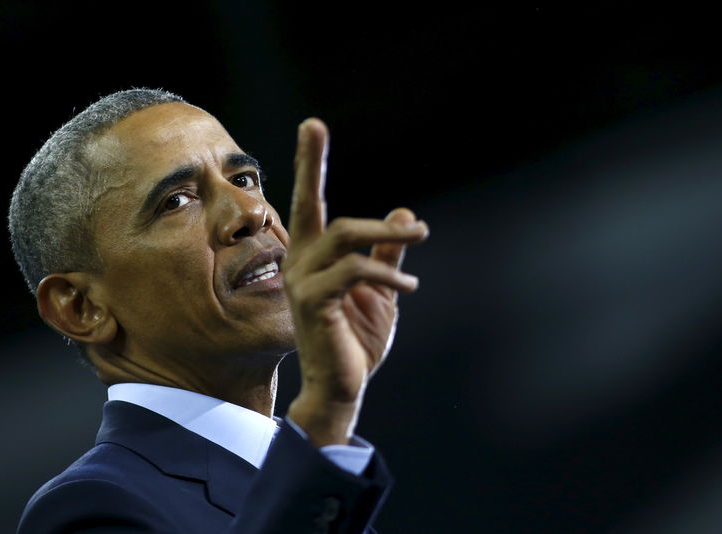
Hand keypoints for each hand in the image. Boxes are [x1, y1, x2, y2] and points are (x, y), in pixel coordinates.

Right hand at [283, 119, 428, 445]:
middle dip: (335, 181)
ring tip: (420, 238)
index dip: (309, 162)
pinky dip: (386, 274)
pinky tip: (409, 288)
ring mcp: (303, 282)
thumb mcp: (381, 289)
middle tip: (413, 219)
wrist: (344, 384)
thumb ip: (387, 252)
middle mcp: (301, 262)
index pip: (309, 201)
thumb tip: (404, 212)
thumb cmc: (356, 338)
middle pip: (317, 207)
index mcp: (313, 255)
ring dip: (387, 236)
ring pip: (343, 236)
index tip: (312, 125)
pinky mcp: (313, 302)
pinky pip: (352, 271)